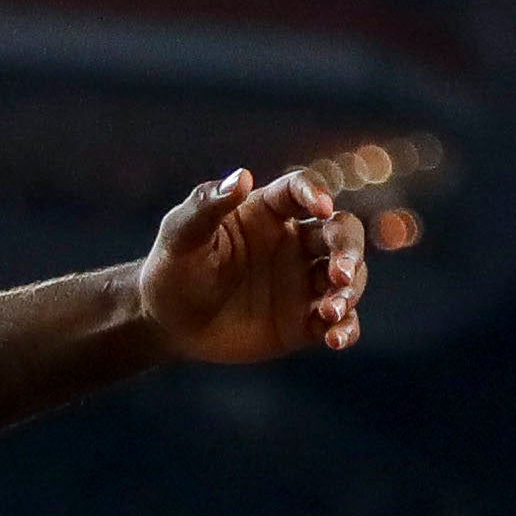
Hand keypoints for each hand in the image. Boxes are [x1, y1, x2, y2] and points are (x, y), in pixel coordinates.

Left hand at [138, 167, 367, 362]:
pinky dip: (346, 328)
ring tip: (330, 311)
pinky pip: (339, 320)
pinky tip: (336, 340)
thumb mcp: (179, 237)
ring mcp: (304, 281)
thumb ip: (205, 206)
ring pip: (348, 277)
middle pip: (342, 232)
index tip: (321, 208)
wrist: (167, 323)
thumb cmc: (172, 270)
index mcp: (268, 212)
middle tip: (337, 273)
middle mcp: (296, 242)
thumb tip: (241, 176)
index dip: (316, 193)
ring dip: (349, 291)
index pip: (302, 189)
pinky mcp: (305, 319)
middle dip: (348, 249)